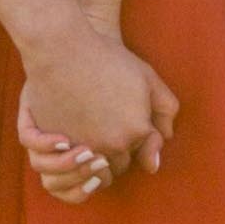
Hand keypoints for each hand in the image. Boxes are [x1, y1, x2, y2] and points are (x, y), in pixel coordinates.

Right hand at [18, 15, 171, 198]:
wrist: (62, 50)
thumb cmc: (106, 60)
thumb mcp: (148, 78)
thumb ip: (166, 109)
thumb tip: (166, 140)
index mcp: (138, 130)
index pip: (145, 156)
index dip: (139, 146)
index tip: (129, 130)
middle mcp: (115, 144)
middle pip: (121, 166)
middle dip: (118, 155)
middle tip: (109, 135)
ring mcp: (86, 148)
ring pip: (97, 172)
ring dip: (97, 163)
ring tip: (92, 144)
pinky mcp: (59, 147)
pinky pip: (72, 167)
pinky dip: (74, 161)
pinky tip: (74, 145)